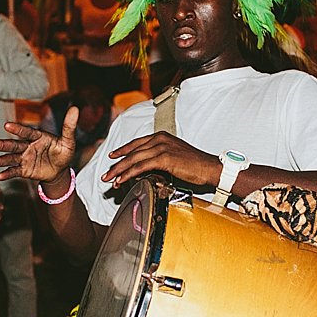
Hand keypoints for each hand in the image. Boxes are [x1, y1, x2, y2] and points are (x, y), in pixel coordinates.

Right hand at [0, 107, 77, 183]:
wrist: (61, 170)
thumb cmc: (64, 152)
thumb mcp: (68, 141)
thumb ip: (69, 126)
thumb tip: (75, 108)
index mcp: (38, 137)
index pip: (27, 132)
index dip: (17, 129)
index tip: (6, 125)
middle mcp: (28, 146)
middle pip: (13, 145)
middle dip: (1, 144)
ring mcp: (25, 158)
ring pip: (10, 158)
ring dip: (0, 160)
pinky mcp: (24, 170)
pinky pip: (15, 171)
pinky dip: (7, 173)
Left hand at [102, 131, 219, 188]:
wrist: (209, 167)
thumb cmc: (195, 164)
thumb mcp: (175, 155)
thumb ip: (161, 157)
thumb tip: (149, 167)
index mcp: (162, 136)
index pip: (137, 143)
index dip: (123, 150)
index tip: (113, 156)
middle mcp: (160, 139)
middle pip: (132, 151)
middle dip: (117, 163)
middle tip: (106, 173)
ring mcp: (161, 148)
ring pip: (133, 159)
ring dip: (119, 170)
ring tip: (110, 179)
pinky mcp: (164, 158)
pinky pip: (141, 166)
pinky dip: (129, 174)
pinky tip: (122, 180)